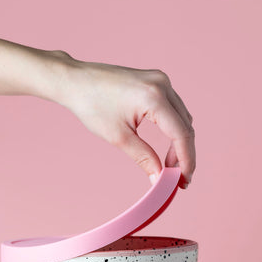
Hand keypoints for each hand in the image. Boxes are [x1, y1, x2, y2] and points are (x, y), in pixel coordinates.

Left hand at [56, 56, 195, 187]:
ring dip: (179, 143)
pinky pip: (173, 109)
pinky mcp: (155, 82)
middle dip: (184, 155)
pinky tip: (165, 147)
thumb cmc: (91, 105)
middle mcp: (163, 85)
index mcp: (155, 98)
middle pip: (185, 127)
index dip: (187, 161)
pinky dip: (173, 129)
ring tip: (168, 166)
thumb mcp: (119, 137)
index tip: (184, 181)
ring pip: (182, 118)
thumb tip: (159, 179)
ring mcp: (160, 81)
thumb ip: (144, 158)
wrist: (75, 81)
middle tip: (177, 179)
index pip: (182, 134)